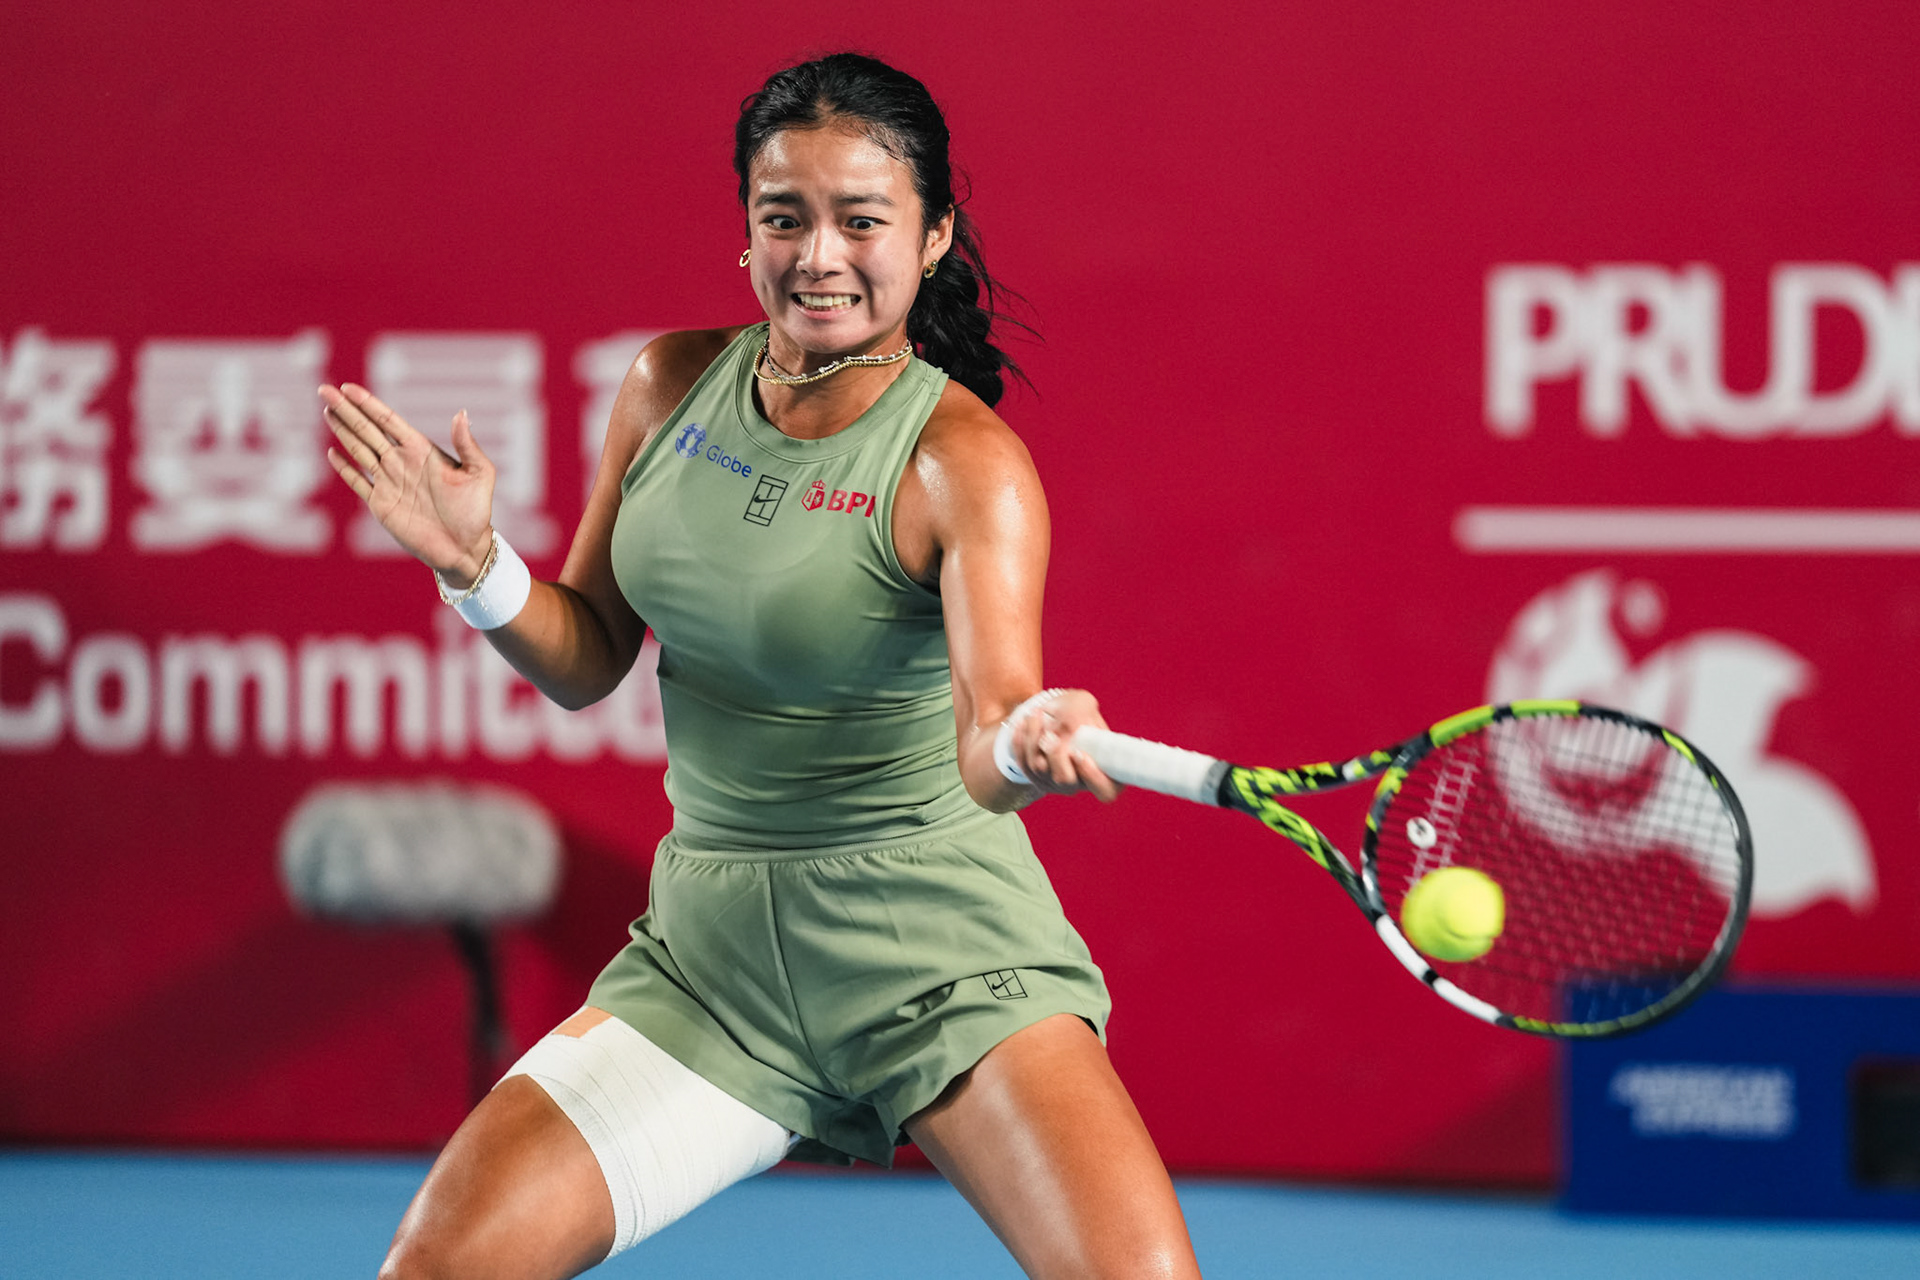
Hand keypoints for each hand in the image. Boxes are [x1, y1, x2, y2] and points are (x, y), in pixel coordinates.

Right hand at [321, 383, 496, 581]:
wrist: (465, 547)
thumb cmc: (476, 510)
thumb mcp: (479, 474)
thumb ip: (467, 444)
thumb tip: (461, 413)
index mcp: (421, 450)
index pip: (388, 420)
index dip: (368, 403)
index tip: (348, 388)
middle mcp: (401, 462)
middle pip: (367, 429)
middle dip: (346, 409)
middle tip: (325, 390)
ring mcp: (389, 482)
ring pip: (358, 450)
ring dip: (342, 431)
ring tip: (326, 410)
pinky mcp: (381, 504)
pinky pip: (358, 481)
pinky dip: (345, 468)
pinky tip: (332, 452)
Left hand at [1011, 689, 1122, 802]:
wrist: (1055, 713)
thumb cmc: (1076, 710)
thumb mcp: (1083, 705)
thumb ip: (1080, 716)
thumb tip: (1070, 729)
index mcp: (1105, 769)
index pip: (1106, 789)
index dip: (1094, 777)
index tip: (1080, 753)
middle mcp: (1081, 781)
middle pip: (1065, 781)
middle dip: (1055, 755)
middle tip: (1050, 735)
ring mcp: (1056, 782)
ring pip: (1039, 769)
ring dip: (1033, 739)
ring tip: (1035, 715)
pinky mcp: (1036, 777)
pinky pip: (1023, 764)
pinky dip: (1020, 743)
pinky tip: (1022, 725)